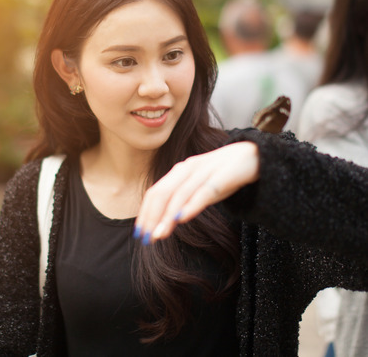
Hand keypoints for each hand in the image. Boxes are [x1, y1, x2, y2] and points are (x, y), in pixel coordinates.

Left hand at [134, 141, 259, 243]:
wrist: (254, 156)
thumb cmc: (224, 174)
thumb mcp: (201, 186)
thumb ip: (185, 199)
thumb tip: (169, 220)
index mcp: (180, 171)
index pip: (155, 192)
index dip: (145, 213)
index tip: (140, 233)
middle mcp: (188, 169)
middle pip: (163, 193)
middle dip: (152, 217)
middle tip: (146, 238)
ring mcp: (204, 171)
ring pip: (180, 194)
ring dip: (167, 216)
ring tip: (159, 234)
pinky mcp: (222, 176)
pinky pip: (204, 192)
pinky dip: (191, 205)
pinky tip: (182, 218)